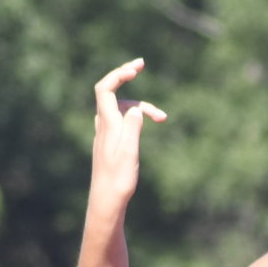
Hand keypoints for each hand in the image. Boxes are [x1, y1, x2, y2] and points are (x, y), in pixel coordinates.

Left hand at [90, 59, 166, 208]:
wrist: (106, 202)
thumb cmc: (118, 180)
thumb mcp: (129, 152)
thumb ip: (132, 127)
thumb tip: (136, 110)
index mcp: (107, 125)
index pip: (106, 89)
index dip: (118, 74)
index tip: (136, 69)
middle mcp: (104, 126)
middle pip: (113, 94)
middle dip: (126, 78)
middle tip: (142, 64)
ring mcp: (106, 135)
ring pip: (121, 110)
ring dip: (141, 107)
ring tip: (164, 118)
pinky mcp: (110, 144)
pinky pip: (121, 121)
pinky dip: (135, 117)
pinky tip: (146, 124)